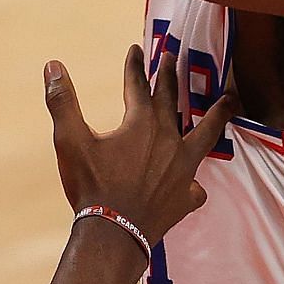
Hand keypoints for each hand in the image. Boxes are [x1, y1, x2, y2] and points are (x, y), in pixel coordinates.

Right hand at [44, 44, 235, 247]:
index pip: (138, 84)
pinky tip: (194, 185)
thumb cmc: (91, 186)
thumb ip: (62, 101)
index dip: (135, 65)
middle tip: (173, 57)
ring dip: (216, 115)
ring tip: (230, 100)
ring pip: (206, 134)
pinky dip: (195, 184)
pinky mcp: (185, 197)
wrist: (113, 235)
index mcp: (141, 123)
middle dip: (170, 77)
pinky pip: (196, 187)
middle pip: (172, 101)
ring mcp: (182, 169)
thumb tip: (53, 65)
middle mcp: (168, 140)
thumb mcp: (70, 140)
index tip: (136, 49)